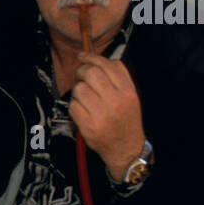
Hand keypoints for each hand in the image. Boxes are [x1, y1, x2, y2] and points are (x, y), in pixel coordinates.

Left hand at [69, 51, 145, 178]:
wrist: (125, 148)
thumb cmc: (125, 120)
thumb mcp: (130, 97)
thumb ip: (118, 78)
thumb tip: (95, 60)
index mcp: (128, 91)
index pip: (108, 65)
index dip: (92, 57)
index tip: (82, 56)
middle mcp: (116, 100)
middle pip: (91, 73)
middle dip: (81, 72)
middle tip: (80, 78)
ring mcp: (102, 113)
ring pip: (79, 88)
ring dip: (77, 91)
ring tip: (84, 99)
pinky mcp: (89, 124)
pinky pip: (73, 105)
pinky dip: (74, 106)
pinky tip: (83, 111)